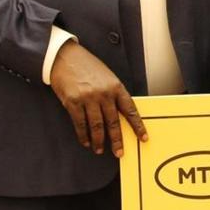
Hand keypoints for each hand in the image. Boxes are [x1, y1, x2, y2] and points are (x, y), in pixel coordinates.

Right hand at [50, 41, 144, 156]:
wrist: (65, 57)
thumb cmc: (87, 66)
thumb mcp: (107, 77)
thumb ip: (114, 94)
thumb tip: (120, 116)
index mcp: (116, 86)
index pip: (130, 110)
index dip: (137, 126)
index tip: (143, 138)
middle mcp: (104, 93)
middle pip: (113, 122)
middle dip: (117, 140)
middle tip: (119, 152)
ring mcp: (88, 98)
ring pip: (97, 126)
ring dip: (99, 141)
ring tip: (99, 149)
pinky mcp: (73, 102)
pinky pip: (80, 124)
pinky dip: (83, 135)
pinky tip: (86, 141)